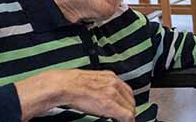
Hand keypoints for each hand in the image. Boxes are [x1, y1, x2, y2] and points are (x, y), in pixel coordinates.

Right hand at [15, 69, 135, 121]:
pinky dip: (128, 120)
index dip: (127, 100)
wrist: (65, 85)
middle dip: (130, 108)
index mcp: (110, 77)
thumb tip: (101, 91)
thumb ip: (101, 84)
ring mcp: (113, 94)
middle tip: (127, 115)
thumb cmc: (72, 84)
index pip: (127, 90)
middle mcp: (114, 84)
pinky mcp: (109, 105)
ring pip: (130, 107)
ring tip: (125, 119)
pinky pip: (126, 115)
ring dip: (129, 114)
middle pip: (130, 99)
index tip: (127, 106)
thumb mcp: (92, 79)